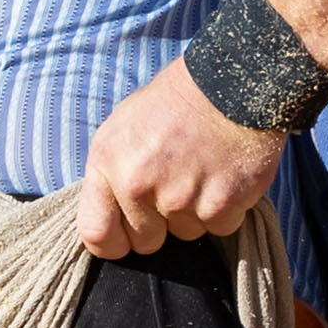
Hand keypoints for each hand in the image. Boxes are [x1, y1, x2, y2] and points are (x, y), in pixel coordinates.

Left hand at [77, 61, 287, 259]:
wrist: (231, 85)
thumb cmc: (176, 102)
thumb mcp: (124, 126)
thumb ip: (112, 173)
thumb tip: (110, 215)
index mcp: (108, 163)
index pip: (96, 234)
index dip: (114, 243)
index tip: (127, 238)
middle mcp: (138, 184)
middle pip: (145, 242)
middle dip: (161, 225)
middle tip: (177, 188)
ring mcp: (179, 198)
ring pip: (186, 234)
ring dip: (195, 213)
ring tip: (203, 172)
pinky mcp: (219, 205)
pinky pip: (219, 228)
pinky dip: (226, 208)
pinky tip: (225, 175)